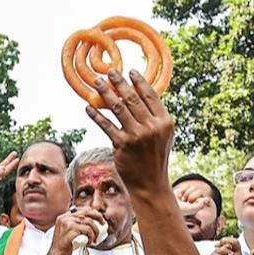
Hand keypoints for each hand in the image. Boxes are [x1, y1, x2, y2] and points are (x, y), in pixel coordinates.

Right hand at [44, 206, 105, 254]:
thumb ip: (75, 225)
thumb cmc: (63, 246)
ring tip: (95, 238)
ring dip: (96, 230)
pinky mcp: (71, 229)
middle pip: (87, 211)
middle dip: (98, 216)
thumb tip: (90, 223)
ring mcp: (67, 223)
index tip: (98, 218)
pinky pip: (87, 230)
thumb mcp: (67, 231)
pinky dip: (92, 236)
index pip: (82, 209)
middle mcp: (65, 217)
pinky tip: (90, 241)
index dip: (93, 213)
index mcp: (64, 216)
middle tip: (103, 223)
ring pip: (89, 221)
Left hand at [84, 70, 174, 194]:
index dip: (139, 81)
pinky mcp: (122, 145)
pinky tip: (88, 107)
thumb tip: (139, 95)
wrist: (150, 184)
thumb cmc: (154, 157)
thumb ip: (154, 116)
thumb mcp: (162, 135)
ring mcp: (137, 136)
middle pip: (132, 98)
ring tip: (97, 83)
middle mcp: (152, 127)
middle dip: (119, 83)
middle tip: (109, 72)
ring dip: (105, 93)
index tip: (130, 70)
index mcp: (165, 122)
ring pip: (118, 108)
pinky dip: (96, 115)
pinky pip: (106, 125)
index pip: (150, 95)